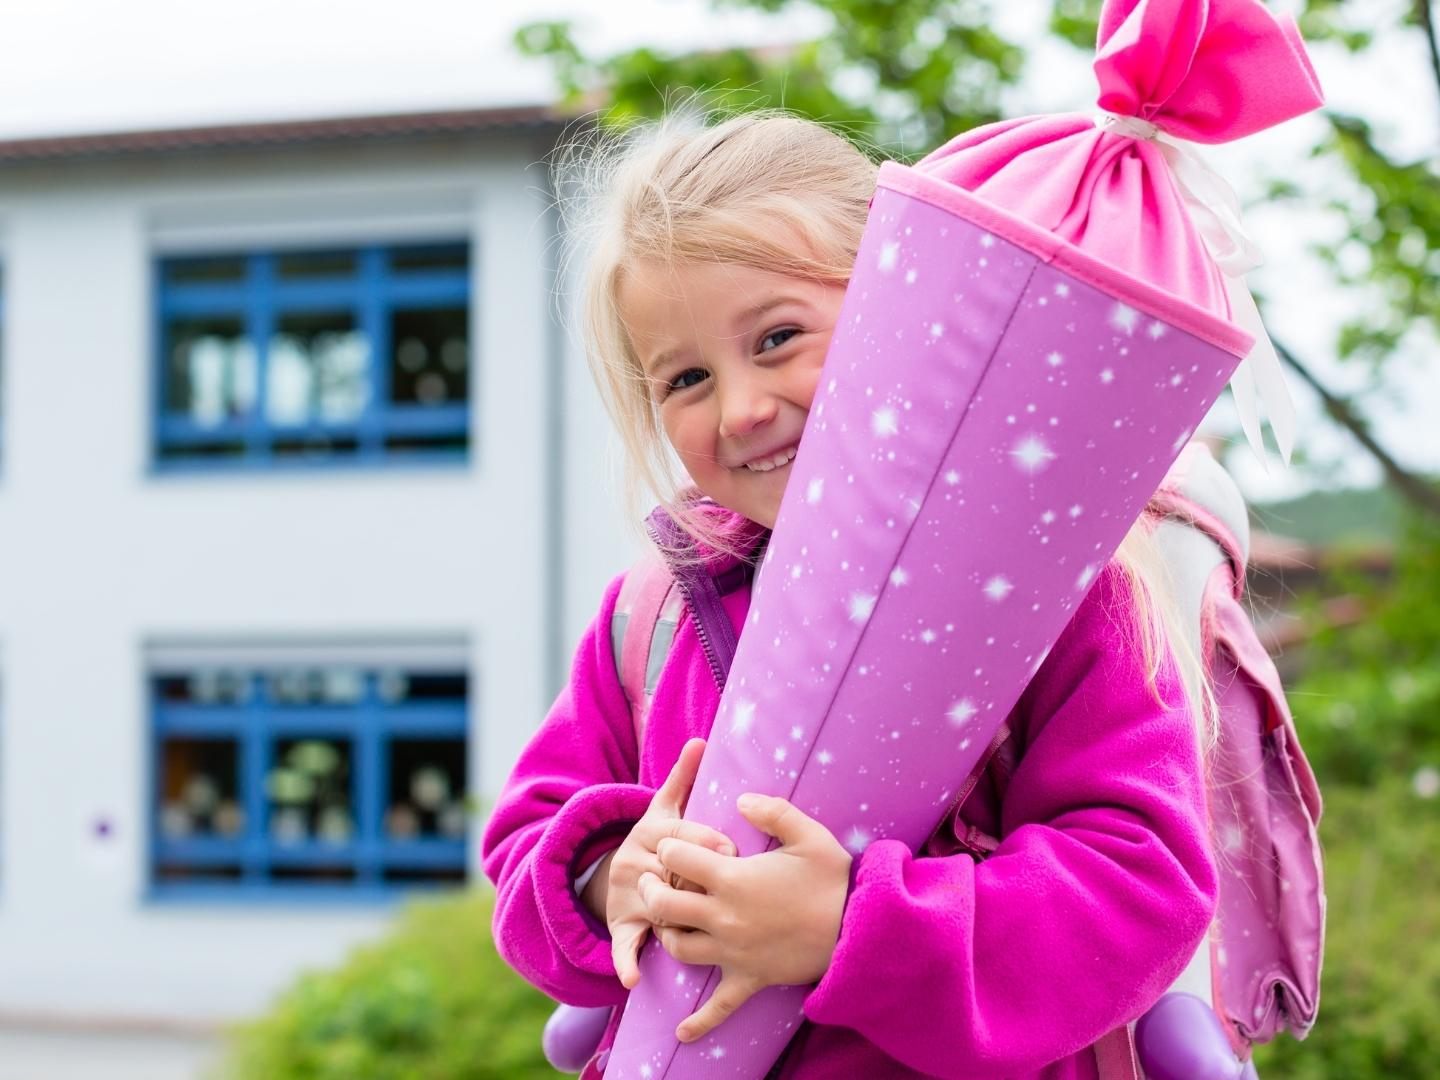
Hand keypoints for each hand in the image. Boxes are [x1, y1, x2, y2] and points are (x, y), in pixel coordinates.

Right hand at [599, 738, 736, 989]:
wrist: (616, 873)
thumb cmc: (657, 840)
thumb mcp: (666, 806)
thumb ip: (684, 775)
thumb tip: (701, 740)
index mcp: (650, 832)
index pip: (680, 834)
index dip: (707, 841)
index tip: (731, 848)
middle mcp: (634, 861)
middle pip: (669, 872)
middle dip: (697, 881)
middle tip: (725, 891)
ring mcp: (626, 895)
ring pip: (653, 906)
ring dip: (675, 917)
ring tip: (702, 925)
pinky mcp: (620, 925)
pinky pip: (623, 944)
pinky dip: (626, 961)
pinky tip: (633, 978)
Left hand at [642, 792, 851, 1042]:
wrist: (858, 929)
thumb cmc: (833, 879)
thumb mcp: (808, 834)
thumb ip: (772, 810)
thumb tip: (741, 799)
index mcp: (733, 878)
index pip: (677, 857)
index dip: (669, 845)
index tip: (675, 844)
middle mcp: (724, 916)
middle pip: (664, 904)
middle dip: (651, 888)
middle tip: (653, 879)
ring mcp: (734, 951)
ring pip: (678, 948)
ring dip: (666, 934)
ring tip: (668, 922)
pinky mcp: (749, 979)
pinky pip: (718, 1007)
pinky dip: (698, 1023)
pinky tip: (682, 1034)